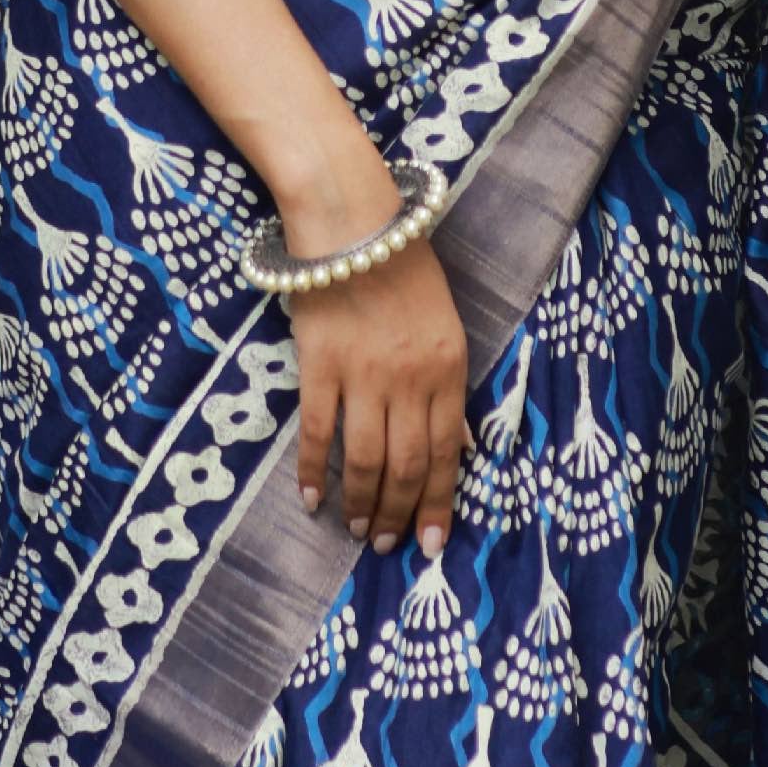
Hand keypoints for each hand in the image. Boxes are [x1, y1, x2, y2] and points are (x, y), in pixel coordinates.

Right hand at [289, 235, 469, 554]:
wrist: (354, 223)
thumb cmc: (404, 269)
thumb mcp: (445, 328)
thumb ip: (446, 388)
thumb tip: (456, 447)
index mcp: (448, 368)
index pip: (446, 453)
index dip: (438, 503)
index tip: (431, 542)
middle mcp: (411, 378)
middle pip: (407, 465)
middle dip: (400, 513)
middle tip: (388, 543)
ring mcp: (363, 374)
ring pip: (366, 458)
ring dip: (362, 502)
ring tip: (358, 528)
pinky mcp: (319, 365)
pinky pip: (319, 432)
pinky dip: (314, 470)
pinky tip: (311, 497)